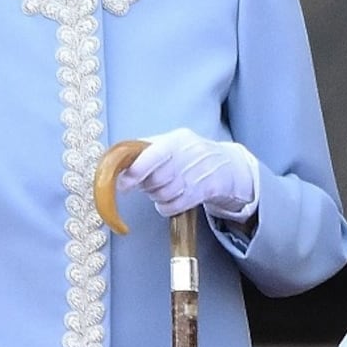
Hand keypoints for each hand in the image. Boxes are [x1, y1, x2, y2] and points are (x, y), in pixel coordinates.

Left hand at [116, 127, 259, 221]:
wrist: (230, 166)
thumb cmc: (190, 154)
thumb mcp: (171, 143)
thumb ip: (144, 150)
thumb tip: (116, 163)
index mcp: (175, 139)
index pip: (152, 155)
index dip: (135, 171)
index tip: (122, 184)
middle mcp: (189, 154)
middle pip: (156, 179)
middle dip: (146, 185)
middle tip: (146, 183)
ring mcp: (200, 174)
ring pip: (164, 194)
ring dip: (156, 196)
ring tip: (160, 189)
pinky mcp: (207, 191)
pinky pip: (175, 205)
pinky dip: (166, 206)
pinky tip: (168, 200)